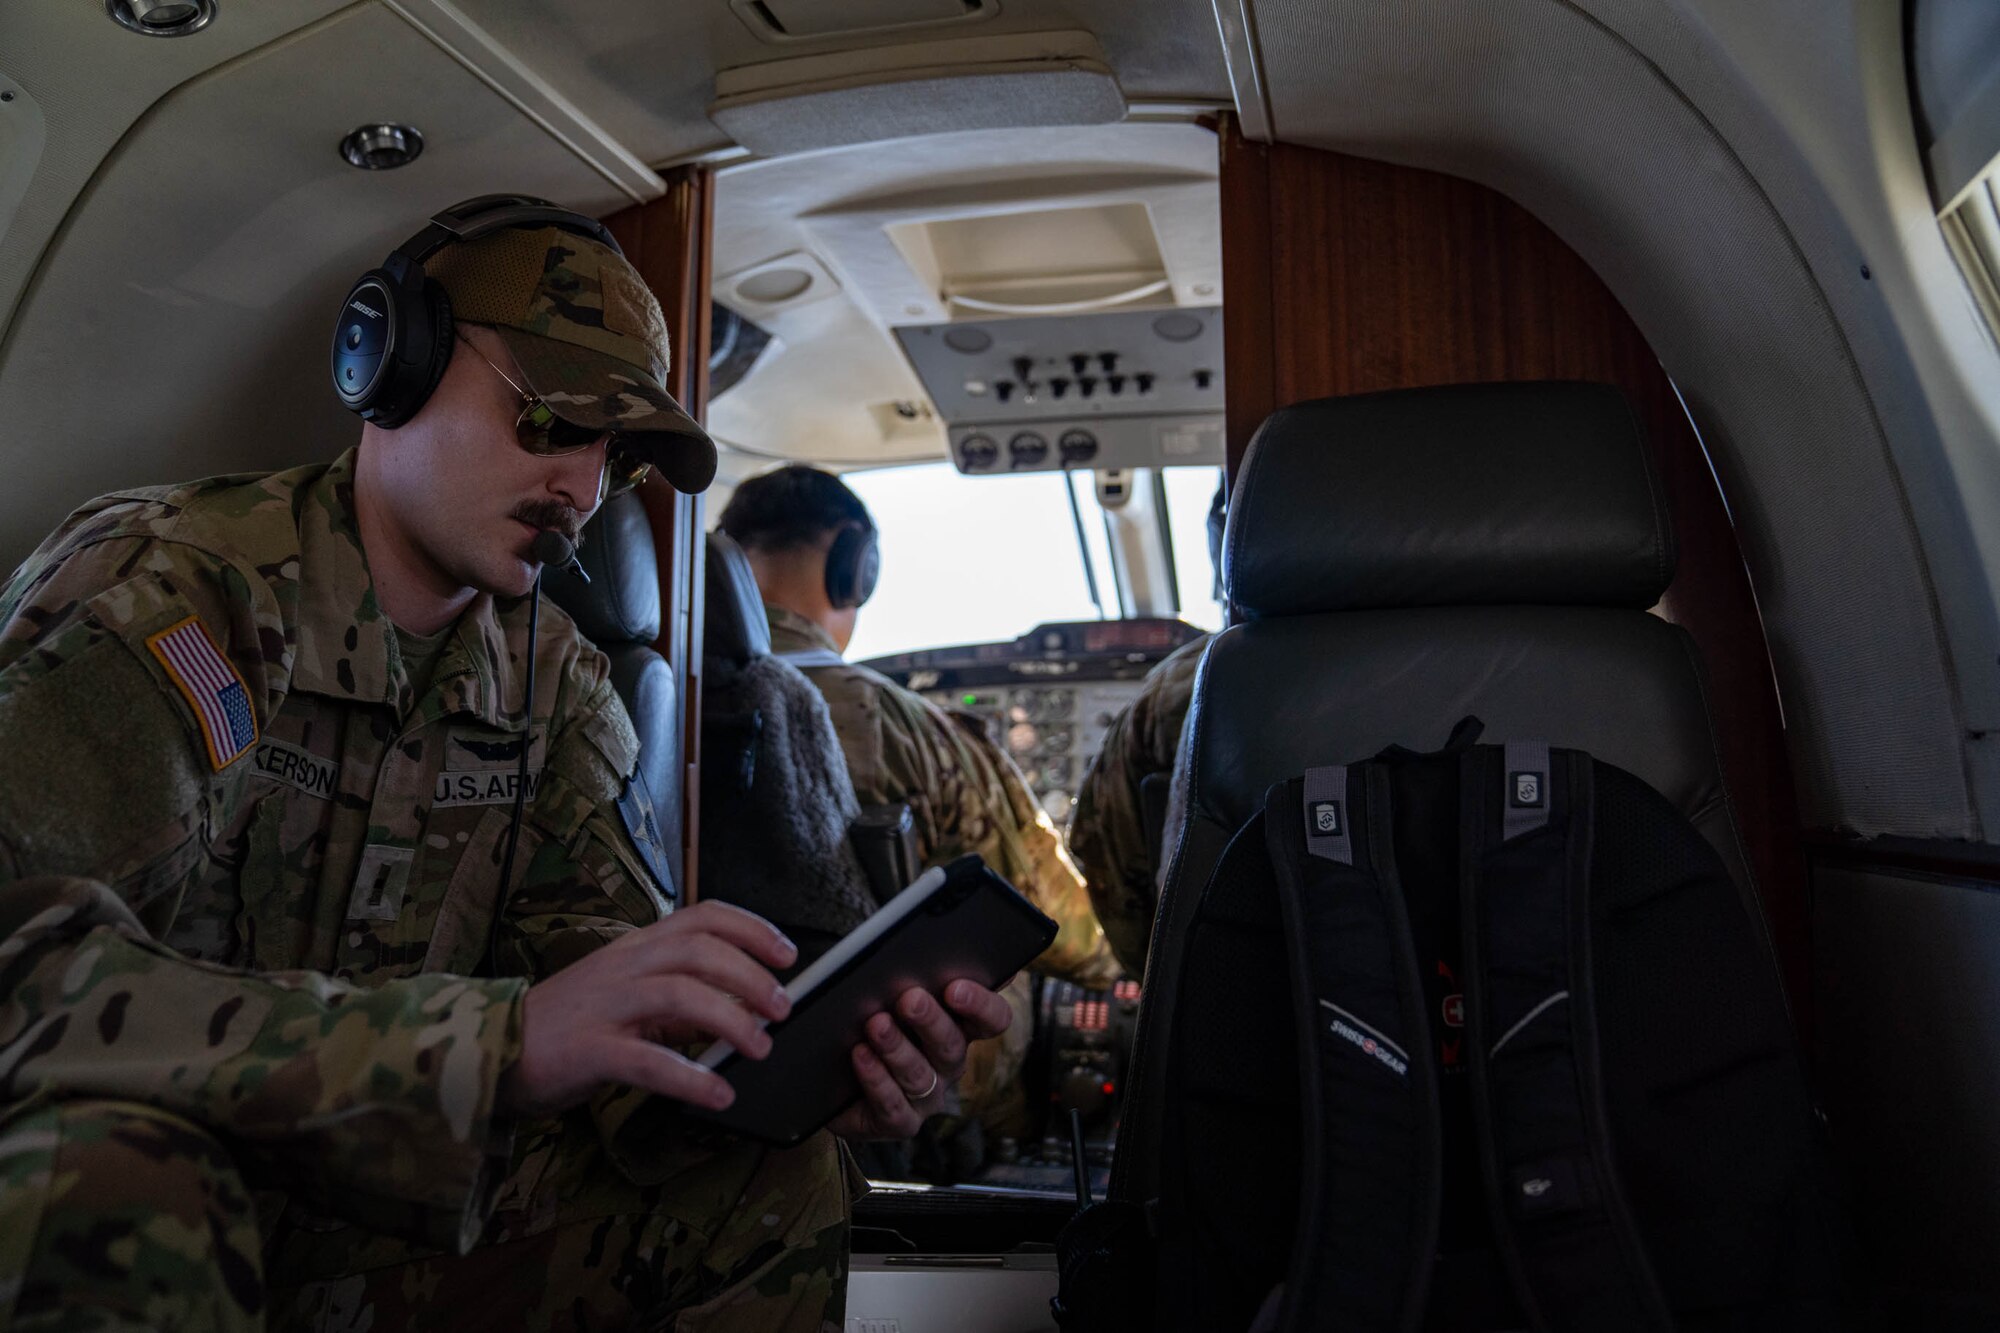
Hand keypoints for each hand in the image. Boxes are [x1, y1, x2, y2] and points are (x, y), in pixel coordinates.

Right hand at [498, 901, 795, 1118]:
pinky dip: (691, 1077)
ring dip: (731, 1020)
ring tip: (761, 1048)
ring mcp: (604, 1006)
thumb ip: (678, 998)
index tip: (788, 954)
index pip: (701, 917)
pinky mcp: (587, 1051)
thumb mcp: (627, 997)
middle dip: (751, 975)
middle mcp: (623, 967)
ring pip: (679, 995)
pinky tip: (720, 1094)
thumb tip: (741, 1006)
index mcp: (635, 948)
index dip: (751, 929)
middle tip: (784, 1008)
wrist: (491, 1050)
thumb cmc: (568, 1025)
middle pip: (699, 951)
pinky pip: (647, 1061)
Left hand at [828, 979, 1013, 1139]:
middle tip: (909, 999)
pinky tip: (860, 1055)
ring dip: (897, 1047)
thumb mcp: (888, 986)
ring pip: (920, 1075)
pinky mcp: (899, 1122)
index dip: (981, 1004)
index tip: (955, 986)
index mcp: (960, 1027)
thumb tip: (933, 935)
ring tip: (875, 1024)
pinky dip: (876, 1079)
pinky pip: (894, 1106)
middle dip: (931, 1021)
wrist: (829, 1071)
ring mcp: (927, 1096)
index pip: (993, 1018)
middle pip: (954, 1046)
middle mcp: (949, 1063)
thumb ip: (914, 964)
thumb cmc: (867, 1016)